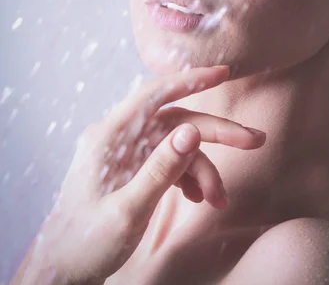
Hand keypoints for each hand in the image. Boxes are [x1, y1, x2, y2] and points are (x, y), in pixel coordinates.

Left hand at [32, 65, 265, 283]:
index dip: (189, 80)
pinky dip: (189, 176)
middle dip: (215, 131)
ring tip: (219, 199)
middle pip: (174, 121)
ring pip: (177, 145)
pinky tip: (200, 198)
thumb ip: (161, 170)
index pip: (154, 94)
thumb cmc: (86, 244)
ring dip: (203, 167)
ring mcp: (126, 153)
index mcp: (109, 136)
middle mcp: (119, 137)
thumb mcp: (128, 211)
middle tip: (254, 141)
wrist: (63, 271)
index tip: (222, 72)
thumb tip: (191, 130)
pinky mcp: (132, 169)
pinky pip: (169, 162)